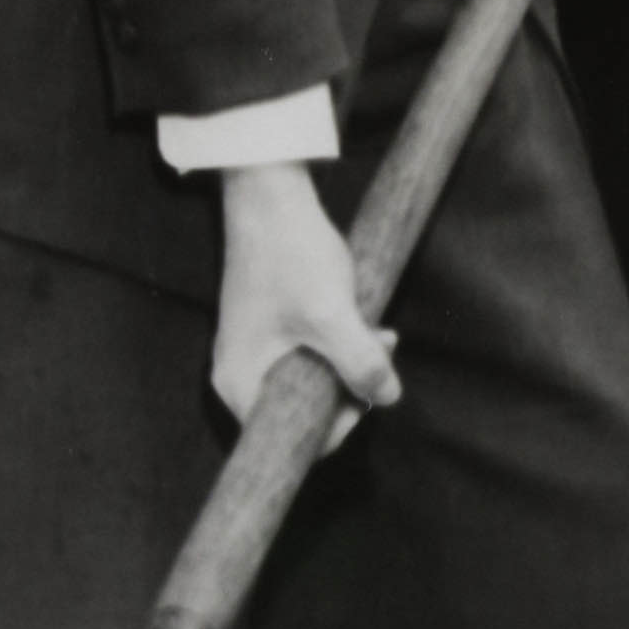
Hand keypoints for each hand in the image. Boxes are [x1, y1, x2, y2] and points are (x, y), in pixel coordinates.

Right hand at [208, 154, 399, 424]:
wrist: (268, 192)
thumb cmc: (289, 253)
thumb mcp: (332, 316)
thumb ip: (361, 363)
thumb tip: (389, 395)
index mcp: (238, 382)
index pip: (285, 437)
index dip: (332, 430)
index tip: (364, 400)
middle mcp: (240, 371)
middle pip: (301, 408)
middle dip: (347, 390)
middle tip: (380, 361)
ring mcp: (255, 346)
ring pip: (311, 377)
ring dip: (350, 364)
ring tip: (382, 336)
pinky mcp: (271, 324)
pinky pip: (309, 352)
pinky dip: (339, 344)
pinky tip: (367, 322)